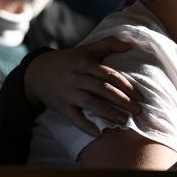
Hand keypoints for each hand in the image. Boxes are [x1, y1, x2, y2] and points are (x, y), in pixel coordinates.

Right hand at [25, 36, 141, 135]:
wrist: (36, 72)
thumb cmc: (67, 61)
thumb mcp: (85, 49)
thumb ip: (108, 44)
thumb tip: (129, 44)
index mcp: (84, 64)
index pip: (108, 74)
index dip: (125, 85)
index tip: (139, 96)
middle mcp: (77, 78)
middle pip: (102, 89)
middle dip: (122, 100)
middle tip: (138, 110)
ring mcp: (68, 93)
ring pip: (90, 103)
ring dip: (109, 113)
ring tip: (124, 121)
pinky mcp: (61, 106)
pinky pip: (74, 117)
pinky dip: (85, 125)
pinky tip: (98, 132)